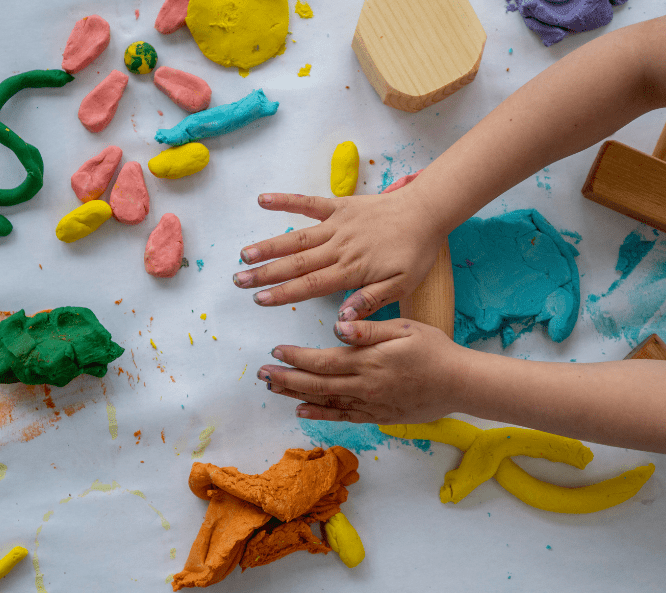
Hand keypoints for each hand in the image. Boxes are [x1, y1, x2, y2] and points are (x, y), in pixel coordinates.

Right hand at [232, 187, 443, 319]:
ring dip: (268, 246)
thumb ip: (369, 301)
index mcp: (351, 270)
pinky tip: (263, 200)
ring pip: (296, 237)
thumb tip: (341, 319)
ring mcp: (337, 225)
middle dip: (265, 273)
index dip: (282, 293)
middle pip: (295, 263)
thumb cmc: (415, 252)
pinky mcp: (339, 206)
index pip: (310, 285)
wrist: (426, 212)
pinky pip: (308, 203)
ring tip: (243, 254)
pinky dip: (286, 201)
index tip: (259, 300)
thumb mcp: (401, 285)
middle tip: (238, 281)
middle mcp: (338, 247)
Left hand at [256, 318, 467, 423]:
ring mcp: (370, 404)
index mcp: (368, 361)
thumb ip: (369, 329)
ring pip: (325, 402)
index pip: (322, 360)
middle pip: (316, 384)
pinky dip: (321, 415)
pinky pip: (343, 417)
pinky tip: (303, 412)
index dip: (296, 357)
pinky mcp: (378, 416)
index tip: (276, 351)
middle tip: (262, 375)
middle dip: (286, 379)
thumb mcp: (405, 329)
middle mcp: (364, 385)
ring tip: (273, 390)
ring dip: (296, 396)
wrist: (460, 384)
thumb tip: (339, 325)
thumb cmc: (434, 350)